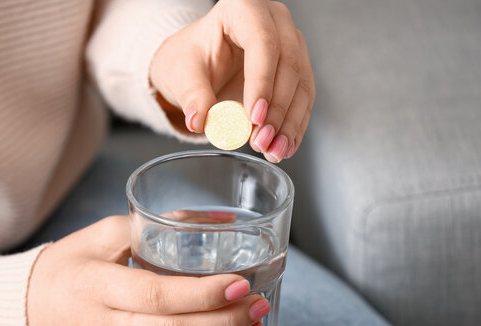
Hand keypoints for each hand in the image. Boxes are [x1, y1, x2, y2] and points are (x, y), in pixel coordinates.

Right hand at [27, 216, 268, 325]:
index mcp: (97, 289)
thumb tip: (212, 220)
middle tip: (258, 305)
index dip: (203, 294)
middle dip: (224, 322)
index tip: (240, 283)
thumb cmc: (66, 268)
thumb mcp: (101, 236)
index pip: (158, 296)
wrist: (23, 311)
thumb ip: (155, 226)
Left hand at [150, 0, 314, 162]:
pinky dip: (294, 126)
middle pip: (288, 65)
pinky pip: (303, 99)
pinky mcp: (296, 69)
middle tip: (260, 141)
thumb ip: (193, 96)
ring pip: (302, 85)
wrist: (198, 61)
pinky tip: (284, 147)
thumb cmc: (190, 57)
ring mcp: (290, 44)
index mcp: (243, 9)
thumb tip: (199, 120)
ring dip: (289, 123)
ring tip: (272, 151)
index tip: (254, 117)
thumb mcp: (182, 73)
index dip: (262, 82)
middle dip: (277, 110)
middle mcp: (274, 22)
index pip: (262, 43)